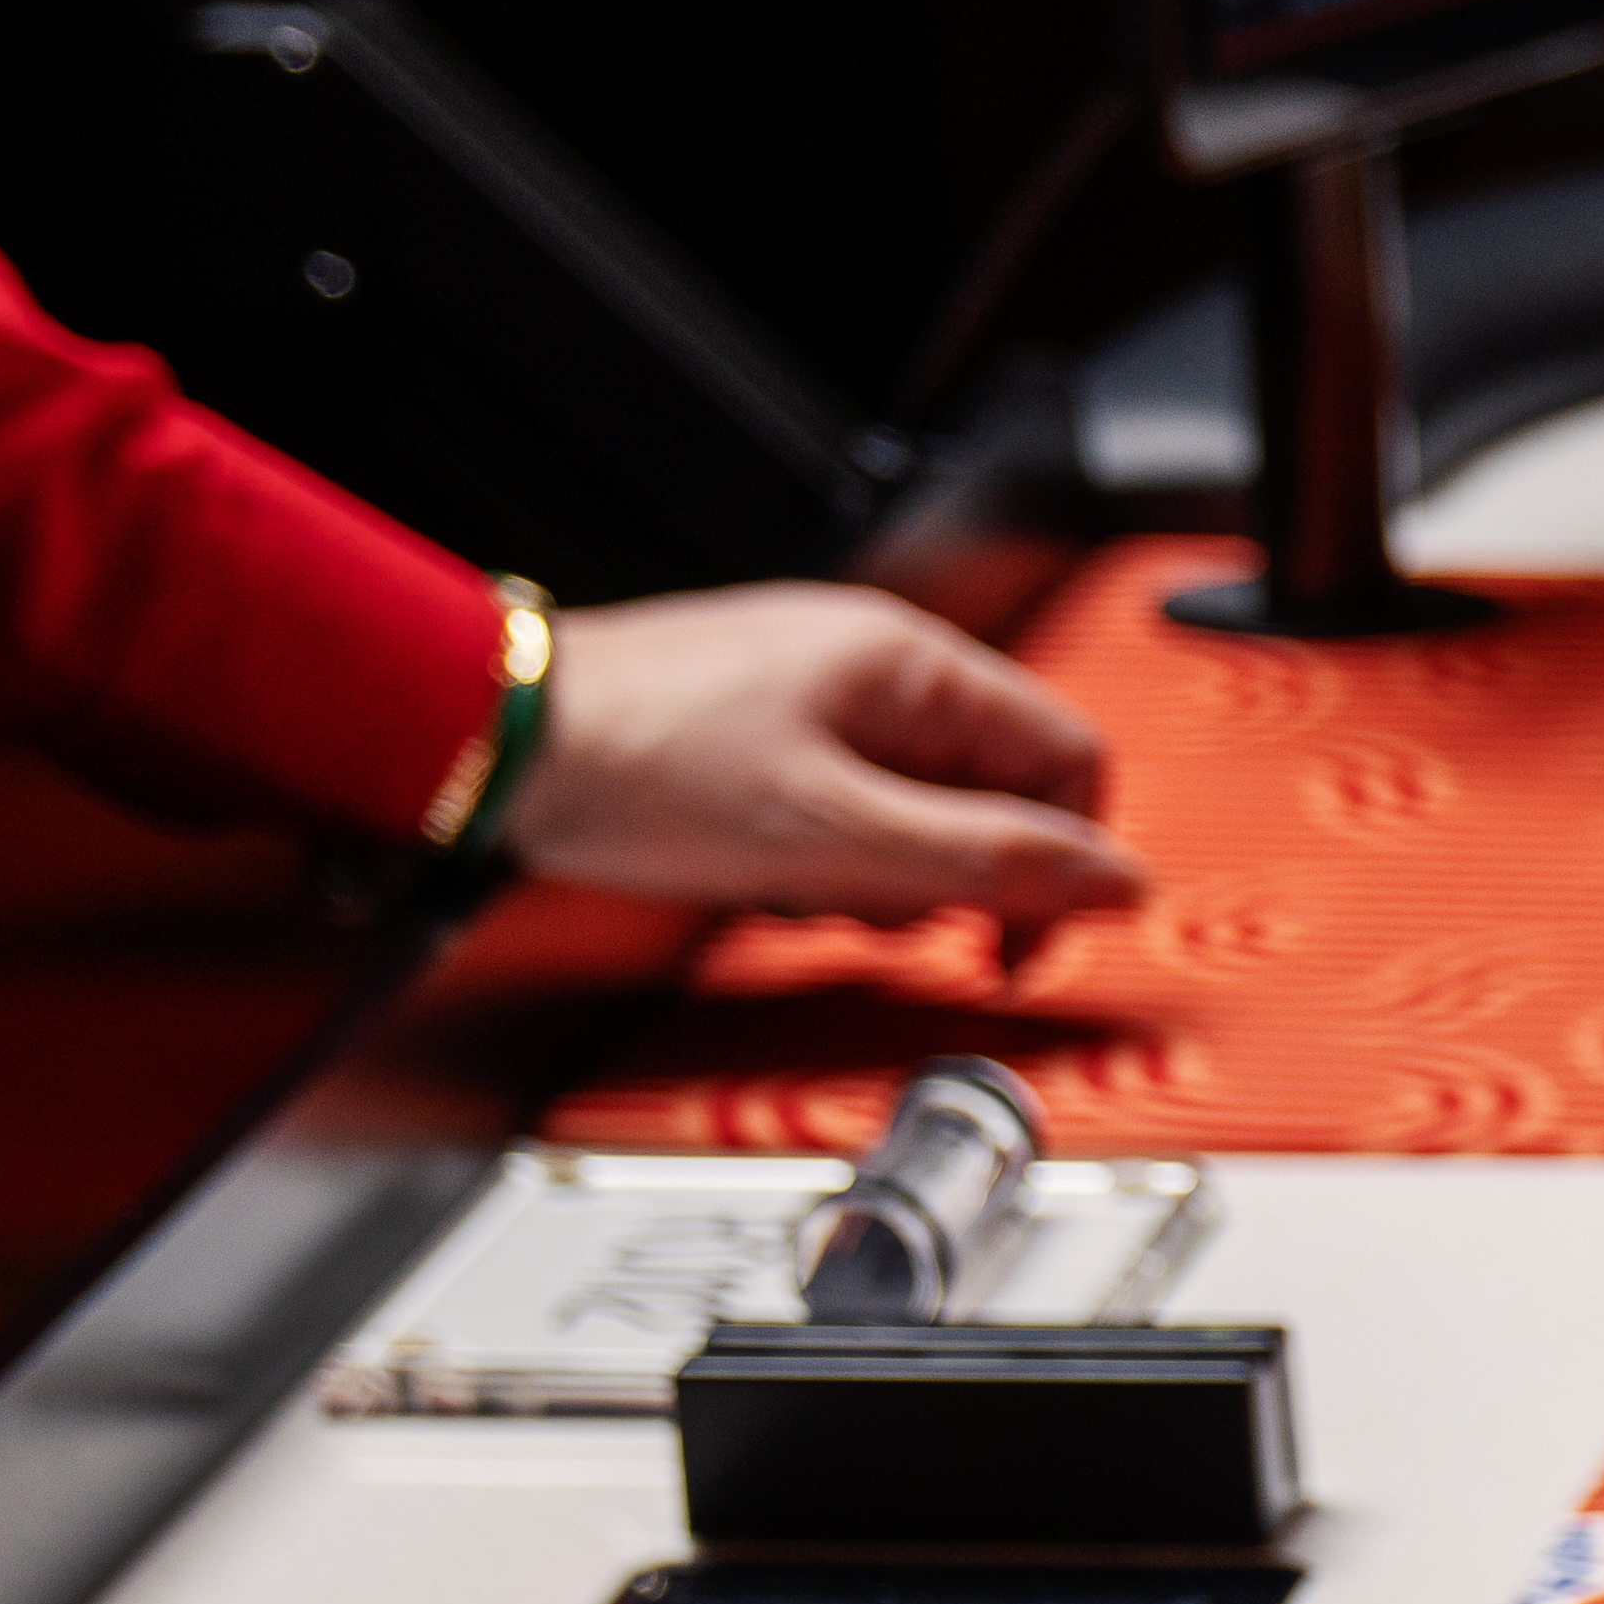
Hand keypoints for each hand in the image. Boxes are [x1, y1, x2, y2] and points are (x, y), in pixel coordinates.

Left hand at [518, 589, 1144, 929]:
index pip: (1064, 758)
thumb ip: (991, 863)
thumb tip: (1115, 881)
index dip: (1064, 861)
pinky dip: (818, 862)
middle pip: (987, 794)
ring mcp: (812, 698)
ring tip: (799, 889)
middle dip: (948, 876)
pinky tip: (760, 875)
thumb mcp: (841, 836)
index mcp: (911, 664)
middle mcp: (870, 667)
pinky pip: (841, 813)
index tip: (1017, 939)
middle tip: (885, 916)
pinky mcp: (758, 737)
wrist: (489, 742)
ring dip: (875, 878)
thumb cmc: (638, 761)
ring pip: (912, 813)